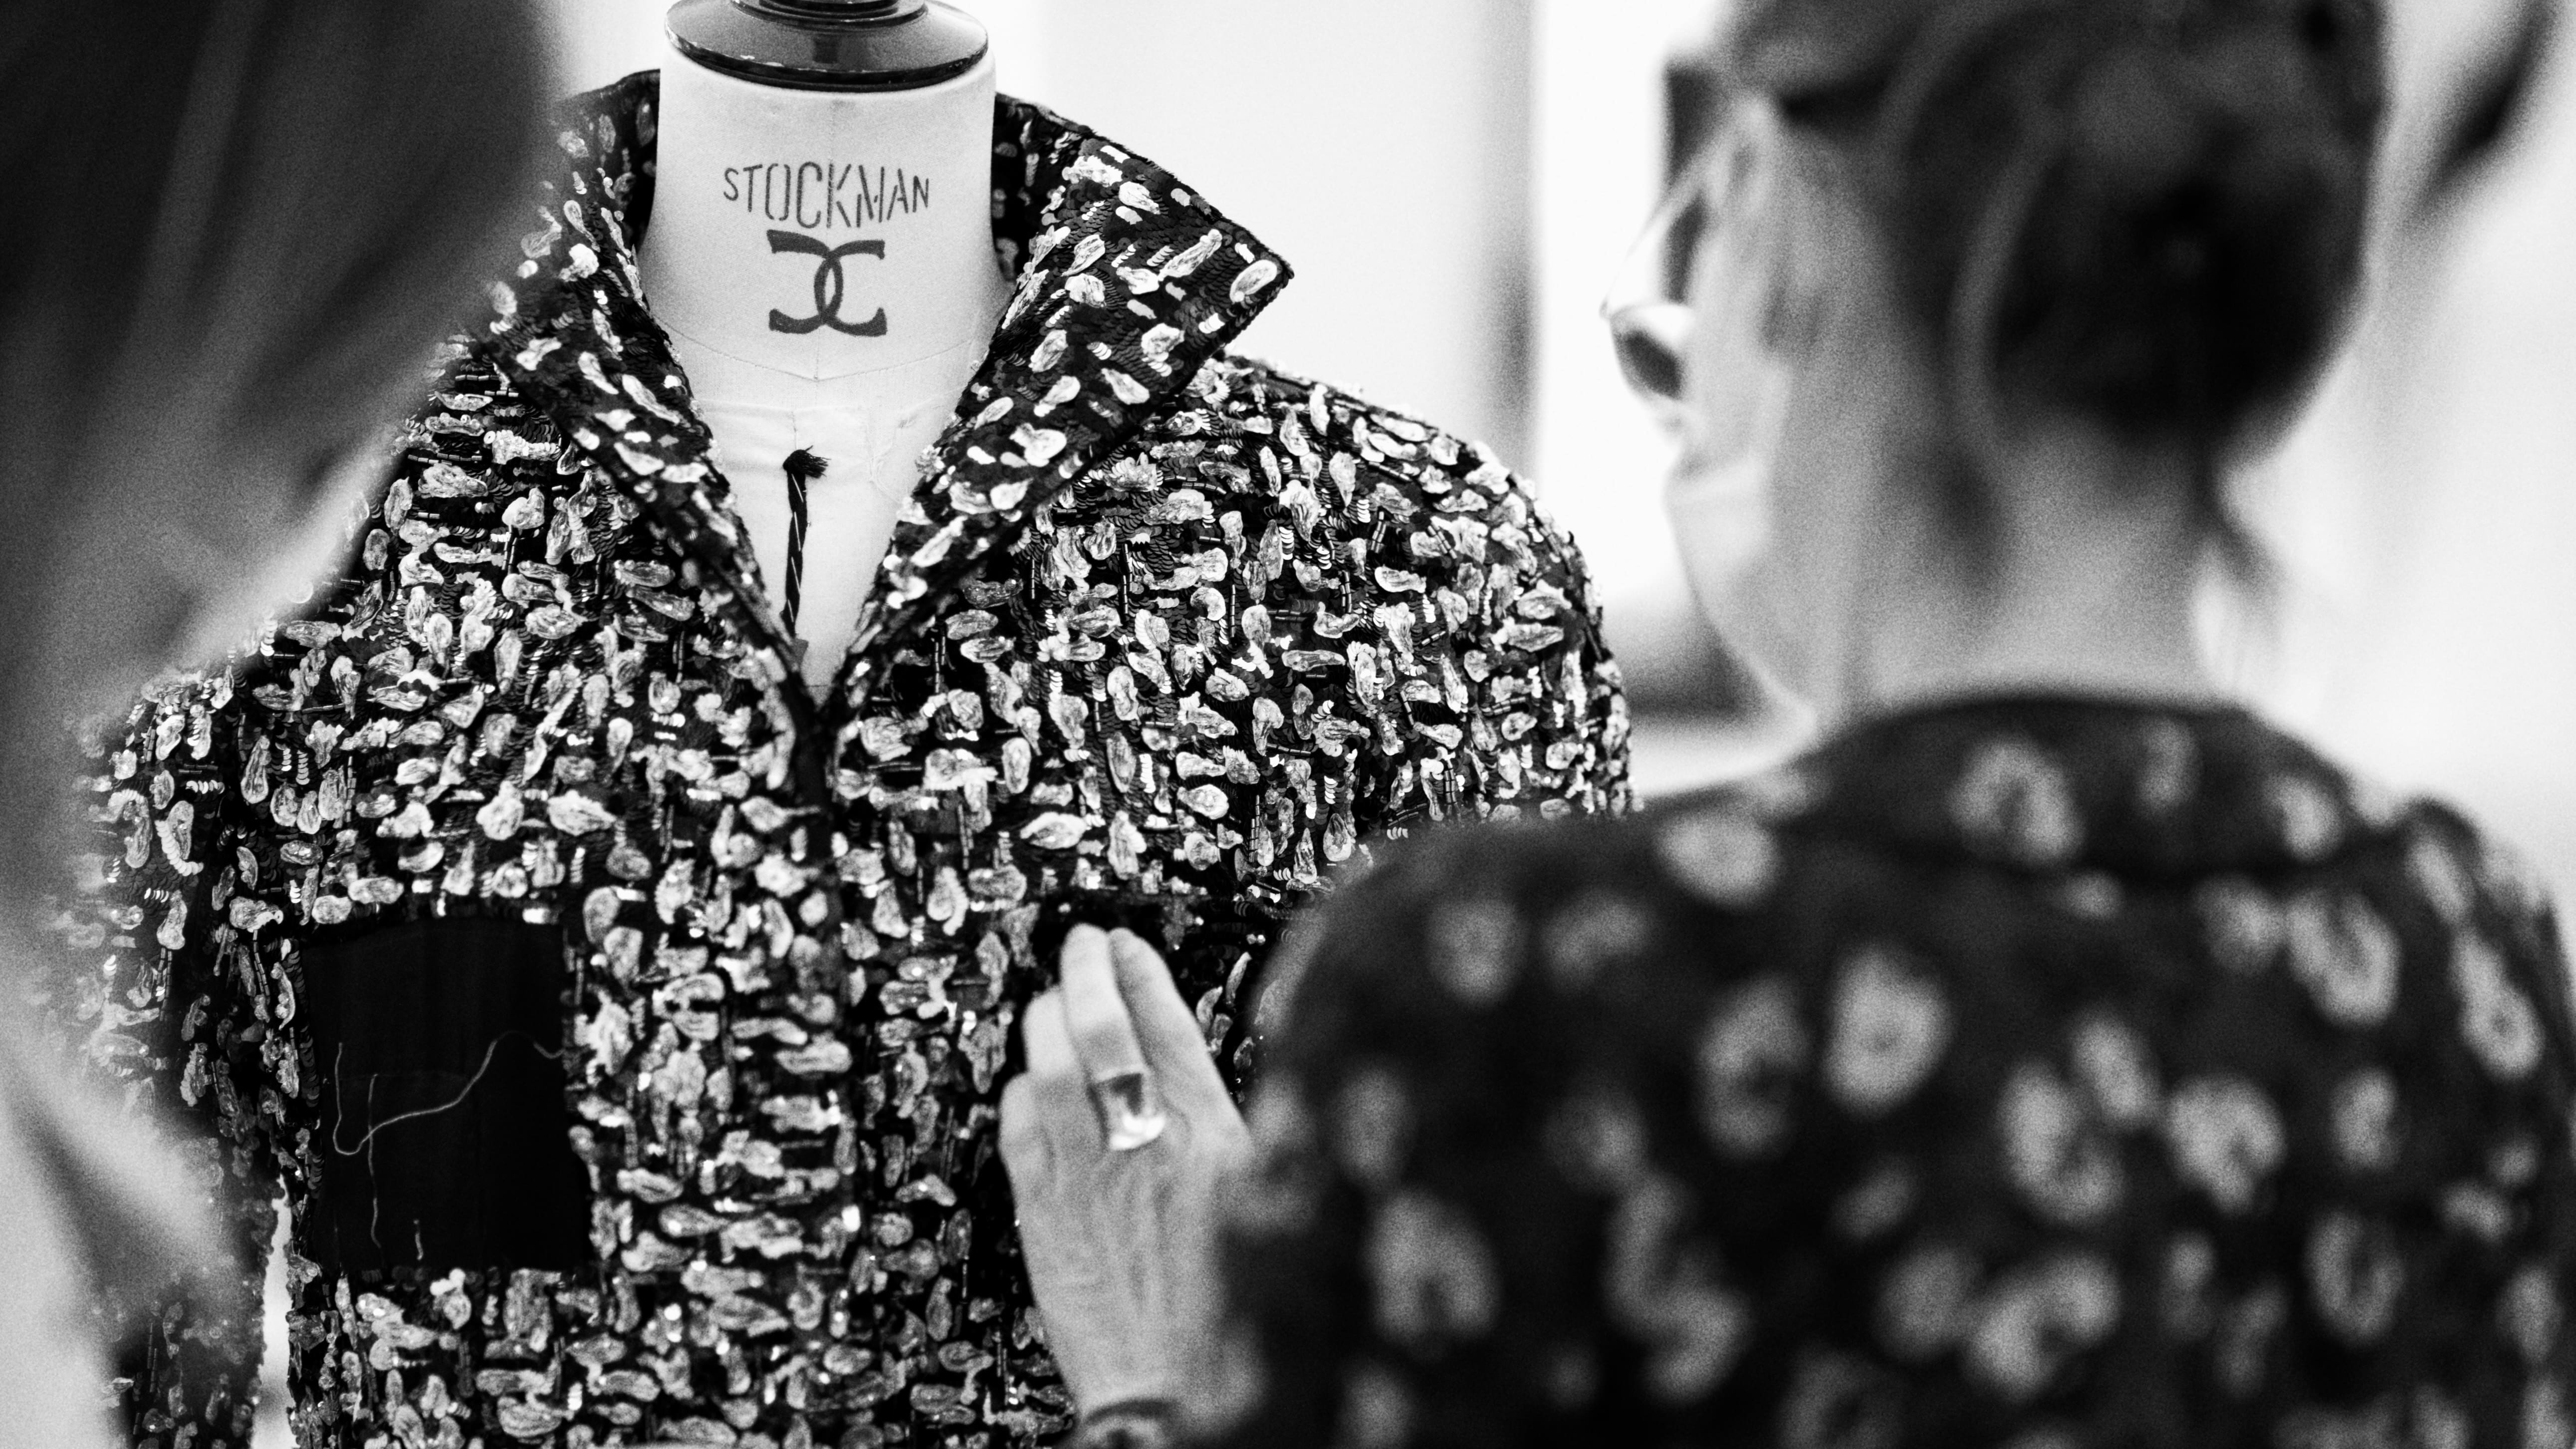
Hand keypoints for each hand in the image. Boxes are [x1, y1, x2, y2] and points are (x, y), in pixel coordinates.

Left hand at [1001, 926, 1250, 1418]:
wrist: (1176, 1394)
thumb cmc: (1229, 1311)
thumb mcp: (1259, 1201)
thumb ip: (1224, 1131)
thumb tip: (1193, 1071)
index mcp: (1214, 1137)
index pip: (1168, 1020)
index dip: (1140, 968)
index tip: (1127, 943)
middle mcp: (1146, 1143)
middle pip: (1102, 1024)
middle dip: (1085, 969)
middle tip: (1080, 946)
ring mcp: (1087, 1172)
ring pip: (1051, 1062)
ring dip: (1046, 1017)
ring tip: (1050, 1000)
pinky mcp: (1044, 1210)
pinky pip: (1018, 1125)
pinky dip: (1020, 1089)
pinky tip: (1028, 1082)